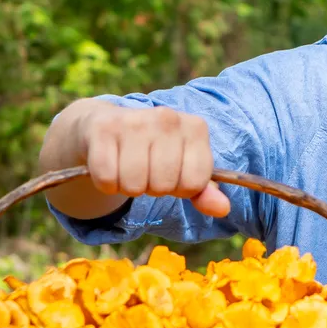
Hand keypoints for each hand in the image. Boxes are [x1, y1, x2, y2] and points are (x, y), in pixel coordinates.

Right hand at [41, 99, 230, 218]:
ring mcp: (135, 120)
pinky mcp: (104, 129)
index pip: (195, 183)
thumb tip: (223, 209)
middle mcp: (168, 118)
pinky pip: (107, 179)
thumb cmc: (152, 151)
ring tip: (127, 166)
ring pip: (134, 186)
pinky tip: (109, 164)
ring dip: (127, 186)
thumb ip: (203, 191)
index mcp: (195, 127)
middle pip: (163, 186)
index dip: (180, 188)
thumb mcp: (183, 167)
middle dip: (152, 188)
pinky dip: (106, 183)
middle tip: (145, 169)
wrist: (105, 123)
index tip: (171, 173)